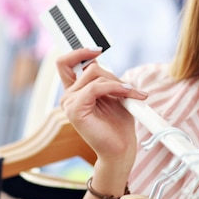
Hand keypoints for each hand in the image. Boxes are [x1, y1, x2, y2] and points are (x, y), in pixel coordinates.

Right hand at [56, 47, 147, 167]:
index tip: (97, 49)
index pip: (65, 63)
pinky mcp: (74, 110)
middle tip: (129, 88)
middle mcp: (68, 96)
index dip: (78, 51)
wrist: (121, 150)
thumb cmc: (119, 124)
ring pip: (95, 74)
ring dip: (118, 83)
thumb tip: (100, 62)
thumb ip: (105, 78)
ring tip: (133, 95)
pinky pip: (96, 87)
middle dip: (113, 74)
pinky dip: (115, 88)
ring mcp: (69, 103)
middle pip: (89, 67)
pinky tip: (128, 94)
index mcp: (75, 91)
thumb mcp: (114, 94)